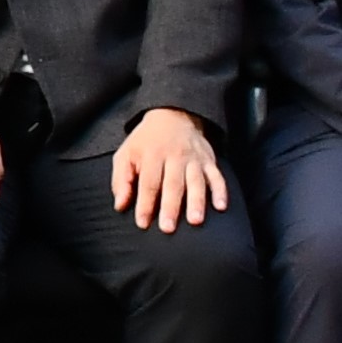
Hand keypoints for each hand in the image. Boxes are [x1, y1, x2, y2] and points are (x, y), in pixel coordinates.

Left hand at [112, 108, 228, 233]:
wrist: (173, 115)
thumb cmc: (146, 141)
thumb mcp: (126, 154)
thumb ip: (121, 180)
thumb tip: (120, 205)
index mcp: (152, 155)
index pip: (148, 183)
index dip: (145, 204)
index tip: (142, 223)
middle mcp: (175, 156)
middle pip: (172, 184)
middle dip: (170, 207)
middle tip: (168, 228)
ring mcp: (194, 159)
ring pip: (196, 181)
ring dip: (197, 201)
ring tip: (195, 221)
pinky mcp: (209, 160)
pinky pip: (217, 176)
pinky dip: (220, 191)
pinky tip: (221, 206)